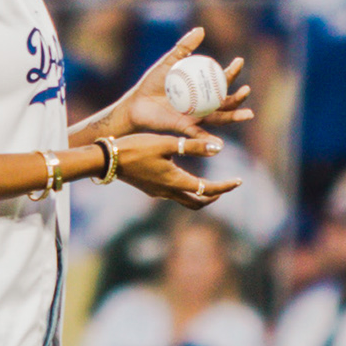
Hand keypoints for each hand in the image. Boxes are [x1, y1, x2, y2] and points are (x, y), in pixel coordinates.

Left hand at [114, 29, 253, 145]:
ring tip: (248, 114)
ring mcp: (195, 117)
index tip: (239, 61)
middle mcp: (202, 104)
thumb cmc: (153, 83)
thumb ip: (184, 47)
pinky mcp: (185, 128)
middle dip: (239, 97)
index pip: (221, 80)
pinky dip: (209, 141)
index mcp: (201, 88)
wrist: (136, 103)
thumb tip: (201, 30)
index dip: (232, 71)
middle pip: (226, 101)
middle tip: (247, 89)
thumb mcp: (169, 62)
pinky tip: (220, 144)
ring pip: (220, 118)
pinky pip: (199, 135)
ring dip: (234, 117)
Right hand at [116, 133, 237, 207]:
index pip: (208, 189)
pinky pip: (174, 194)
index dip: (226, 186)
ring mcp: (158, 192)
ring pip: (185, 200)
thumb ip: (192, 146)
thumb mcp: (166, 143)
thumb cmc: (135, 147)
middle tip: (227, 185)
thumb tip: (218, 148)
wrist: (107, 160)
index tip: (239, 181)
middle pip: (198, 202)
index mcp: (175, 181)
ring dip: (200, 194)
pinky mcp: (150, 188)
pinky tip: (184, 175)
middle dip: (214, 196)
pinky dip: (186, 189)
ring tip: (209, 183)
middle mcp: (168, 191)